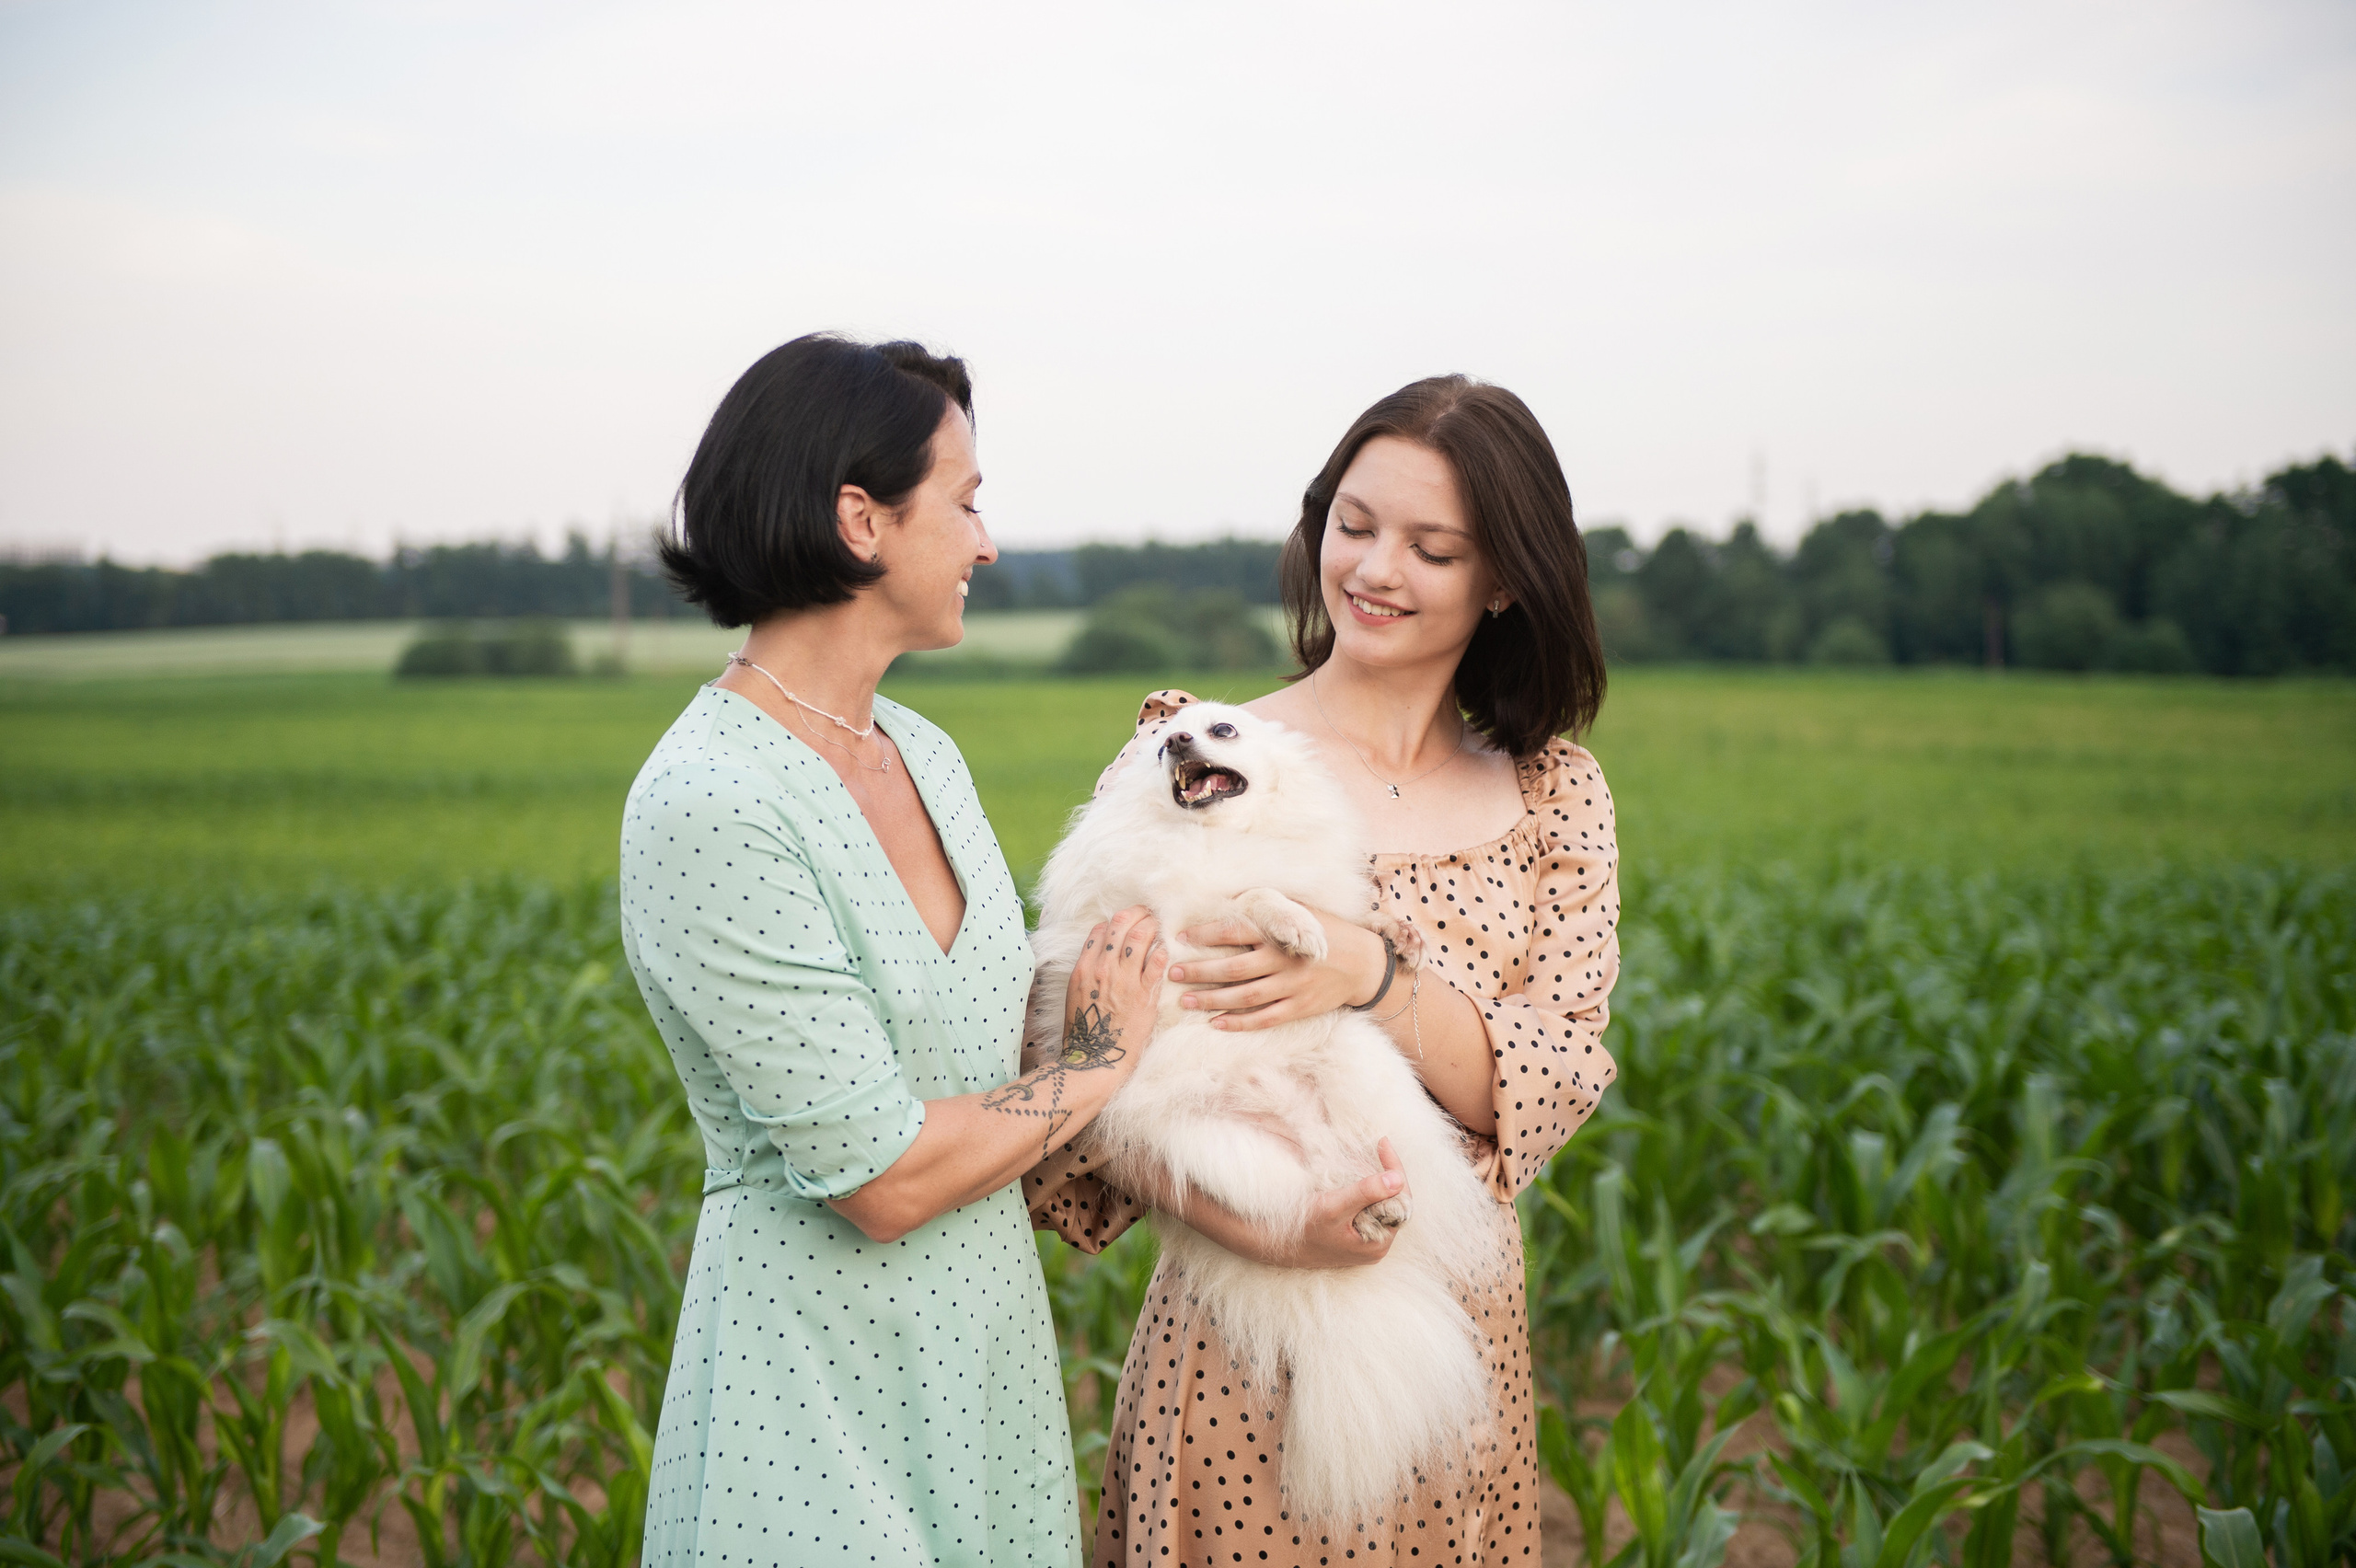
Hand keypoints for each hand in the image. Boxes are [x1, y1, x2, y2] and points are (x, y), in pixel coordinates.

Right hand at [1059, 907, 1168, 1072]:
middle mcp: (1103, 969)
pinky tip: (1165, 948)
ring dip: (1152, 925)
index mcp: (1083, 968)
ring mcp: (1125, 980)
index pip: (1100, 929)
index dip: (1115, 921)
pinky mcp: (1145, 994)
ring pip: (1141, 936)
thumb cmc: (1084, 1030)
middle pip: (1121, 924)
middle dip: (1137, 913)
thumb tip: (1097, 952)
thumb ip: (1086, 970)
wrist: (1096, 1058)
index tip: (1126, 922)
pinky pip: (1157, 962)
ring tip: (1159, 924)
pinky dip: (1162, 949)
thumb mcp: (1075, 994)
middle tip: (1147, 912)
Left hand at [1167, 908, 1387, 1030]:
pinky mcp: (1299, 1009)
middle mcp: (1283, 961)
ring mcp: (1291, 988)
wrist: (1363, 963)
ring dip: (1212, 1000)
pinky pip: (1264, 1018)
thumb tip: (1233, 899)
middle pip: (1233, 969)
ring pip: (1244, 997)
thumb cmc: (1327, 932)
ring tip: (1186, 1001)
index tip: (1182, 937)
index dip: (1207, 934)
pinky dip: (1239, 1023)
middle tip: (1174, 974)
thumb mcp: (1302, 913)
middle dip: (1200, 972)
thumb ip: (1270, 911)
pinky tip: (1216, 1023)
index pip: (1236, 932)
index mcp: (1280, 934)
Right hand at [1180, 1138, 1409, 1268]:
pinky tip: (1359, 1175)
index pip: (1400, 1200)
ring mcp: (1365, 1241)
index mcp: (1378, 1242)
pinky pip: (1368, 1208)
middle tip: (1380, 1147)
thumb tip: (1398, 1179)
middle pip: (1393, 1202)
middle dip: (1387, 1173)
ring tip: (1372, 1156)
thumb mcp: (1334, 1207)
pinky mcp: (1354, 1236)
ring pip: (1381, 1204)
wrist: (1275, 1245)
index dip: (1395, 1170)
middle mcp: (1376, 1245)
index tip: (1383, 1143)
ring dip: (1377, 1180)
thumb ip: (1366, 1193)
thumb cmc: (1304, 1229)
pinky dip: (1366, 1190)